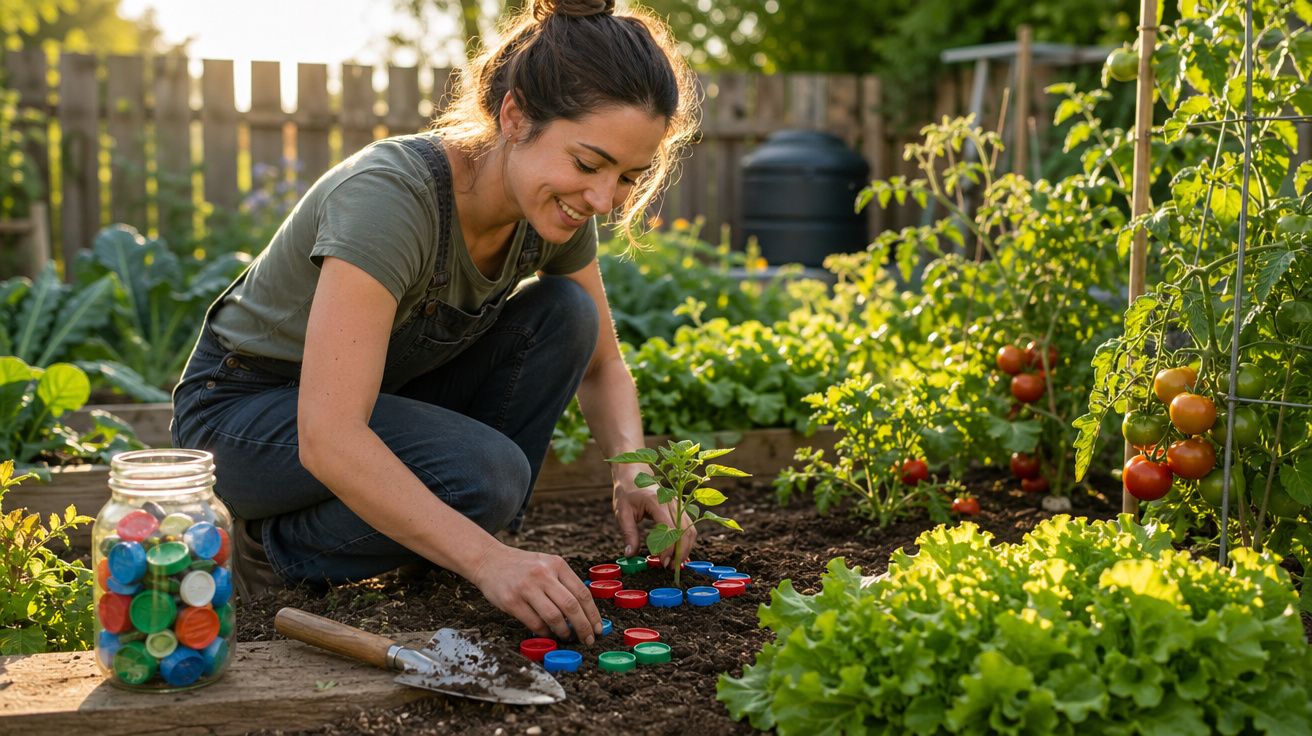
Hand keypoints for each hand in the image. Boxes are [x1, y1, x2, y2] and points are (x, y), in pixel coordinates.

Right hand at [467, 541, 600, 643]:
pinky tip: (548, 634)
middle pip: (571, 606)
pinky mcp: (511, 601)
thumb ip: (564, 581)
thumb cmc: (522, 565)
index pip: (582, 593)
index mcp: (556, 564)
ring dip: (564, 632)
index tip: (598, 628)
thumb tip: (585, 611)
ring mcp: (526, 588)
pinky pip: (534, 623)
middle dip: (583, 627)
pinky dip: (544, 632)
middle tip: (588, 640)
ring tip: (567, 637)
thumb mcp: (547, 563)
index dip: (593, 614)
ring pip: (554, 617)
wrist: (489, 560)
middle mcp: (543, 575)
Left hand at [612, 466, 696, 568]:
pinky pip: (688, 526)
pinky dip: (686, 541)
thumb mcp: (622, 512)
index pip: (669, 530)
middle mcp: (672, 502)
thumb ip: (629, 533)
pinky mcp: (679, 508)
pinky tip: (680, 553)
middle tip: (669, 568)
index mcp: (657, 502)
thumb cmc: (626, 491)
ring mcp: (678, 504)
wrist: (633, 472)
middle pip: (685, 531)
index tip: (662, 563)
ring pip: (690, 529)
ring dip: (686, 548)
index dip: (668, 549)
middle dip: (680, 552)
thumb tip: (630, 555)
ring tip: (675, 563)